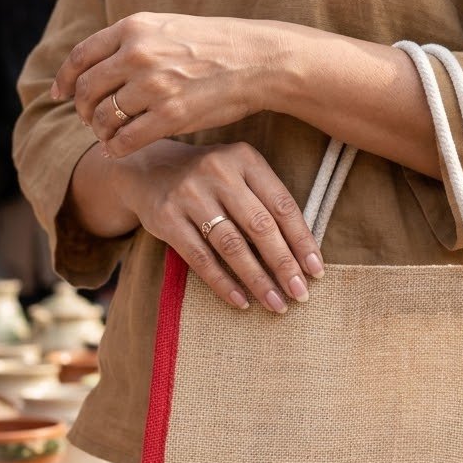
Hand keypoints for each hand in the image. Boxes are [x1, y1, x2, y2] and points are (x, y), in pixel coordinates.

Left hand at [52, 13, 276, 158]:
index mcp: (134, 29)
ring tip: (108, 137)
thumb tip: (106, 61)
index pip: (82, 57)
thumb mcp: (169, 27)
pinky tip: (119, 151)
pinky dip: (117, 148)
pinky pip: (127, 138)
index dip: (64, 80)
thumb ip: (136, 40)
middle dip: (82, 110)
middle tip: (88, 121)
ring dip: (100, 131)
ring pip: (104, 117)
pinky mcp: (171, 115)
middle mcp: (138, 55)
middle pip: (88, 90)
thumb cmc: (217, 46)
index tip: (59, 95)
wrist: (257, 60)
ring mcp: (153, 86)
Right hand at [109, 139, 323, 311]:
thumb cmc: (209, 179)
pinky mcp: (166, 218)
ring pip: (232, 246)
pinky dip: (223, 284)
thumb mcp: (239, 174)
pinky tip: (241, 301)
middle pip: (260, 227)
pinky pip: (201, 259)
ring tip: (277, 304)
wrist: (146, 168)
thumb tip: (303, 255)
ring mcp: (190, 194)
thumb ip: (266, 202)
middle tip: (301, 294)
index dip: (302, 241)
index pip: (282, 205)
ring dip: (258, 280)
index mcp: (245, 159)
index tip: (316, 270)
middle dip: (284, 265)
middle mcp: (218, 172)